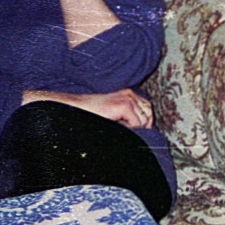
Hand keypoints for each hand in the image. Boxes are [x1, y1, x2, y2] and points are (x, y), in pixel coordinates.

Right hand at [26, 88, 154, 129]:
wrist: (75, 108)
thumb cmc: (92, 114)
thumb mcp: (114, 113)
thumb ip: (128, 115)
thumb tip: (145, 128)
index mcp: (128, 94)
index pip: (148, 108)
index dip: (145, 121)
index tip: (137, 129)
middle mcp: (130, 94)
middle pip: (148, 114)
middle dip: (141, 125)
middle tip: (126, 129)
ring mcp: (128, 98)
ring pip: (143, 120)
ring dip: (133, 127)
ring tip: (117, 125)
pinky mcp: (124, 105)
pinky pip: (136, 123)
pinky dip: (128, 128)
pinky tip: (115, 125)